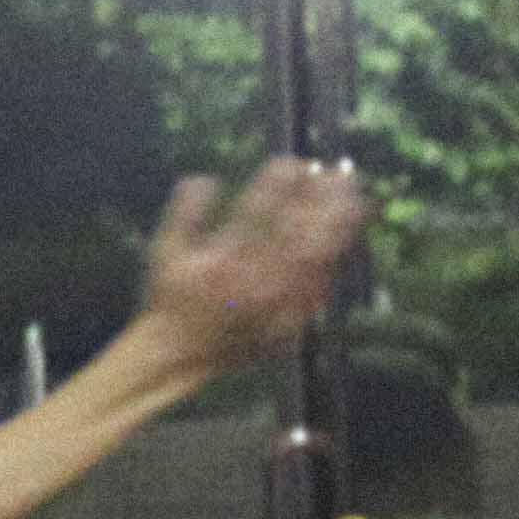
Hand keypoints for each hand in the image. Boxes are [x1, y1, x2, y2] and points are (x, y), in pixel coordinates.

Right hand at [135, 158, 367, 375]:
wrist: (181, 355)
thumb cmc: (172, 299)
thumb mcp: (164, 253)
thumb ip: (184, 214)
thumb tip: (202, 178)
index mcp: (225, 258)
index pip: (259, 210)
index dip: (279, 182)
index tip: (291, 162)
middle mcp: (256, 279)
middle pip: (301, 231)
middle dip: (322, 200)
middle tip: (336, 175)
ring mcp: (278, 302)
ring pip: (318, 258)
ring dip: (339, 226)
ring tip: (355, 201)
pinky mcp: (291, 320)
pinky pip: (321, 286)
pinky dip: (335, 260)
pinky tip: (343, 242)